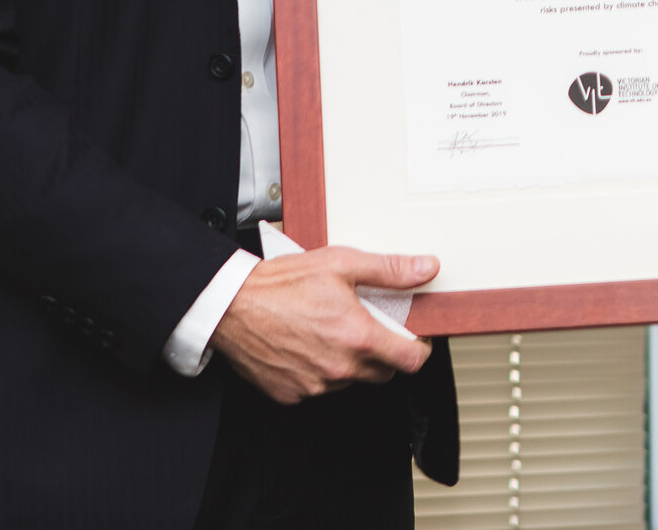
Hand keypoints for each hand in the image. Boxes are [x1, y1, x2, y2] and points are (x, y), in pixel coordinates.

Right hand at [208, 245, 436, 404]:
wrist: (232, 305)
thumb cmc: (281, 284)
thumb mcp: (341, 263)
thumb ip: (389, 270)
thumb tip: (425, 269)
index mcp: (358, 337)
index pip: (411, 361)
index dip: (419, 350)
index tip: (415, 339)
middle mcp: (339, 368)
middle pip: (383, 372)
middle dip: (383, 352)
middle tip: (367, 326)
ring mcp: (315, 385)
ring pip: (351, 381)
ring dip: (350, 362)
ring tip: (331, 331)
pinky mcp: (292, 394)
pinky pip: (319, 388)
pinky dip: (320, 371)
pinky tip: (308, 345)